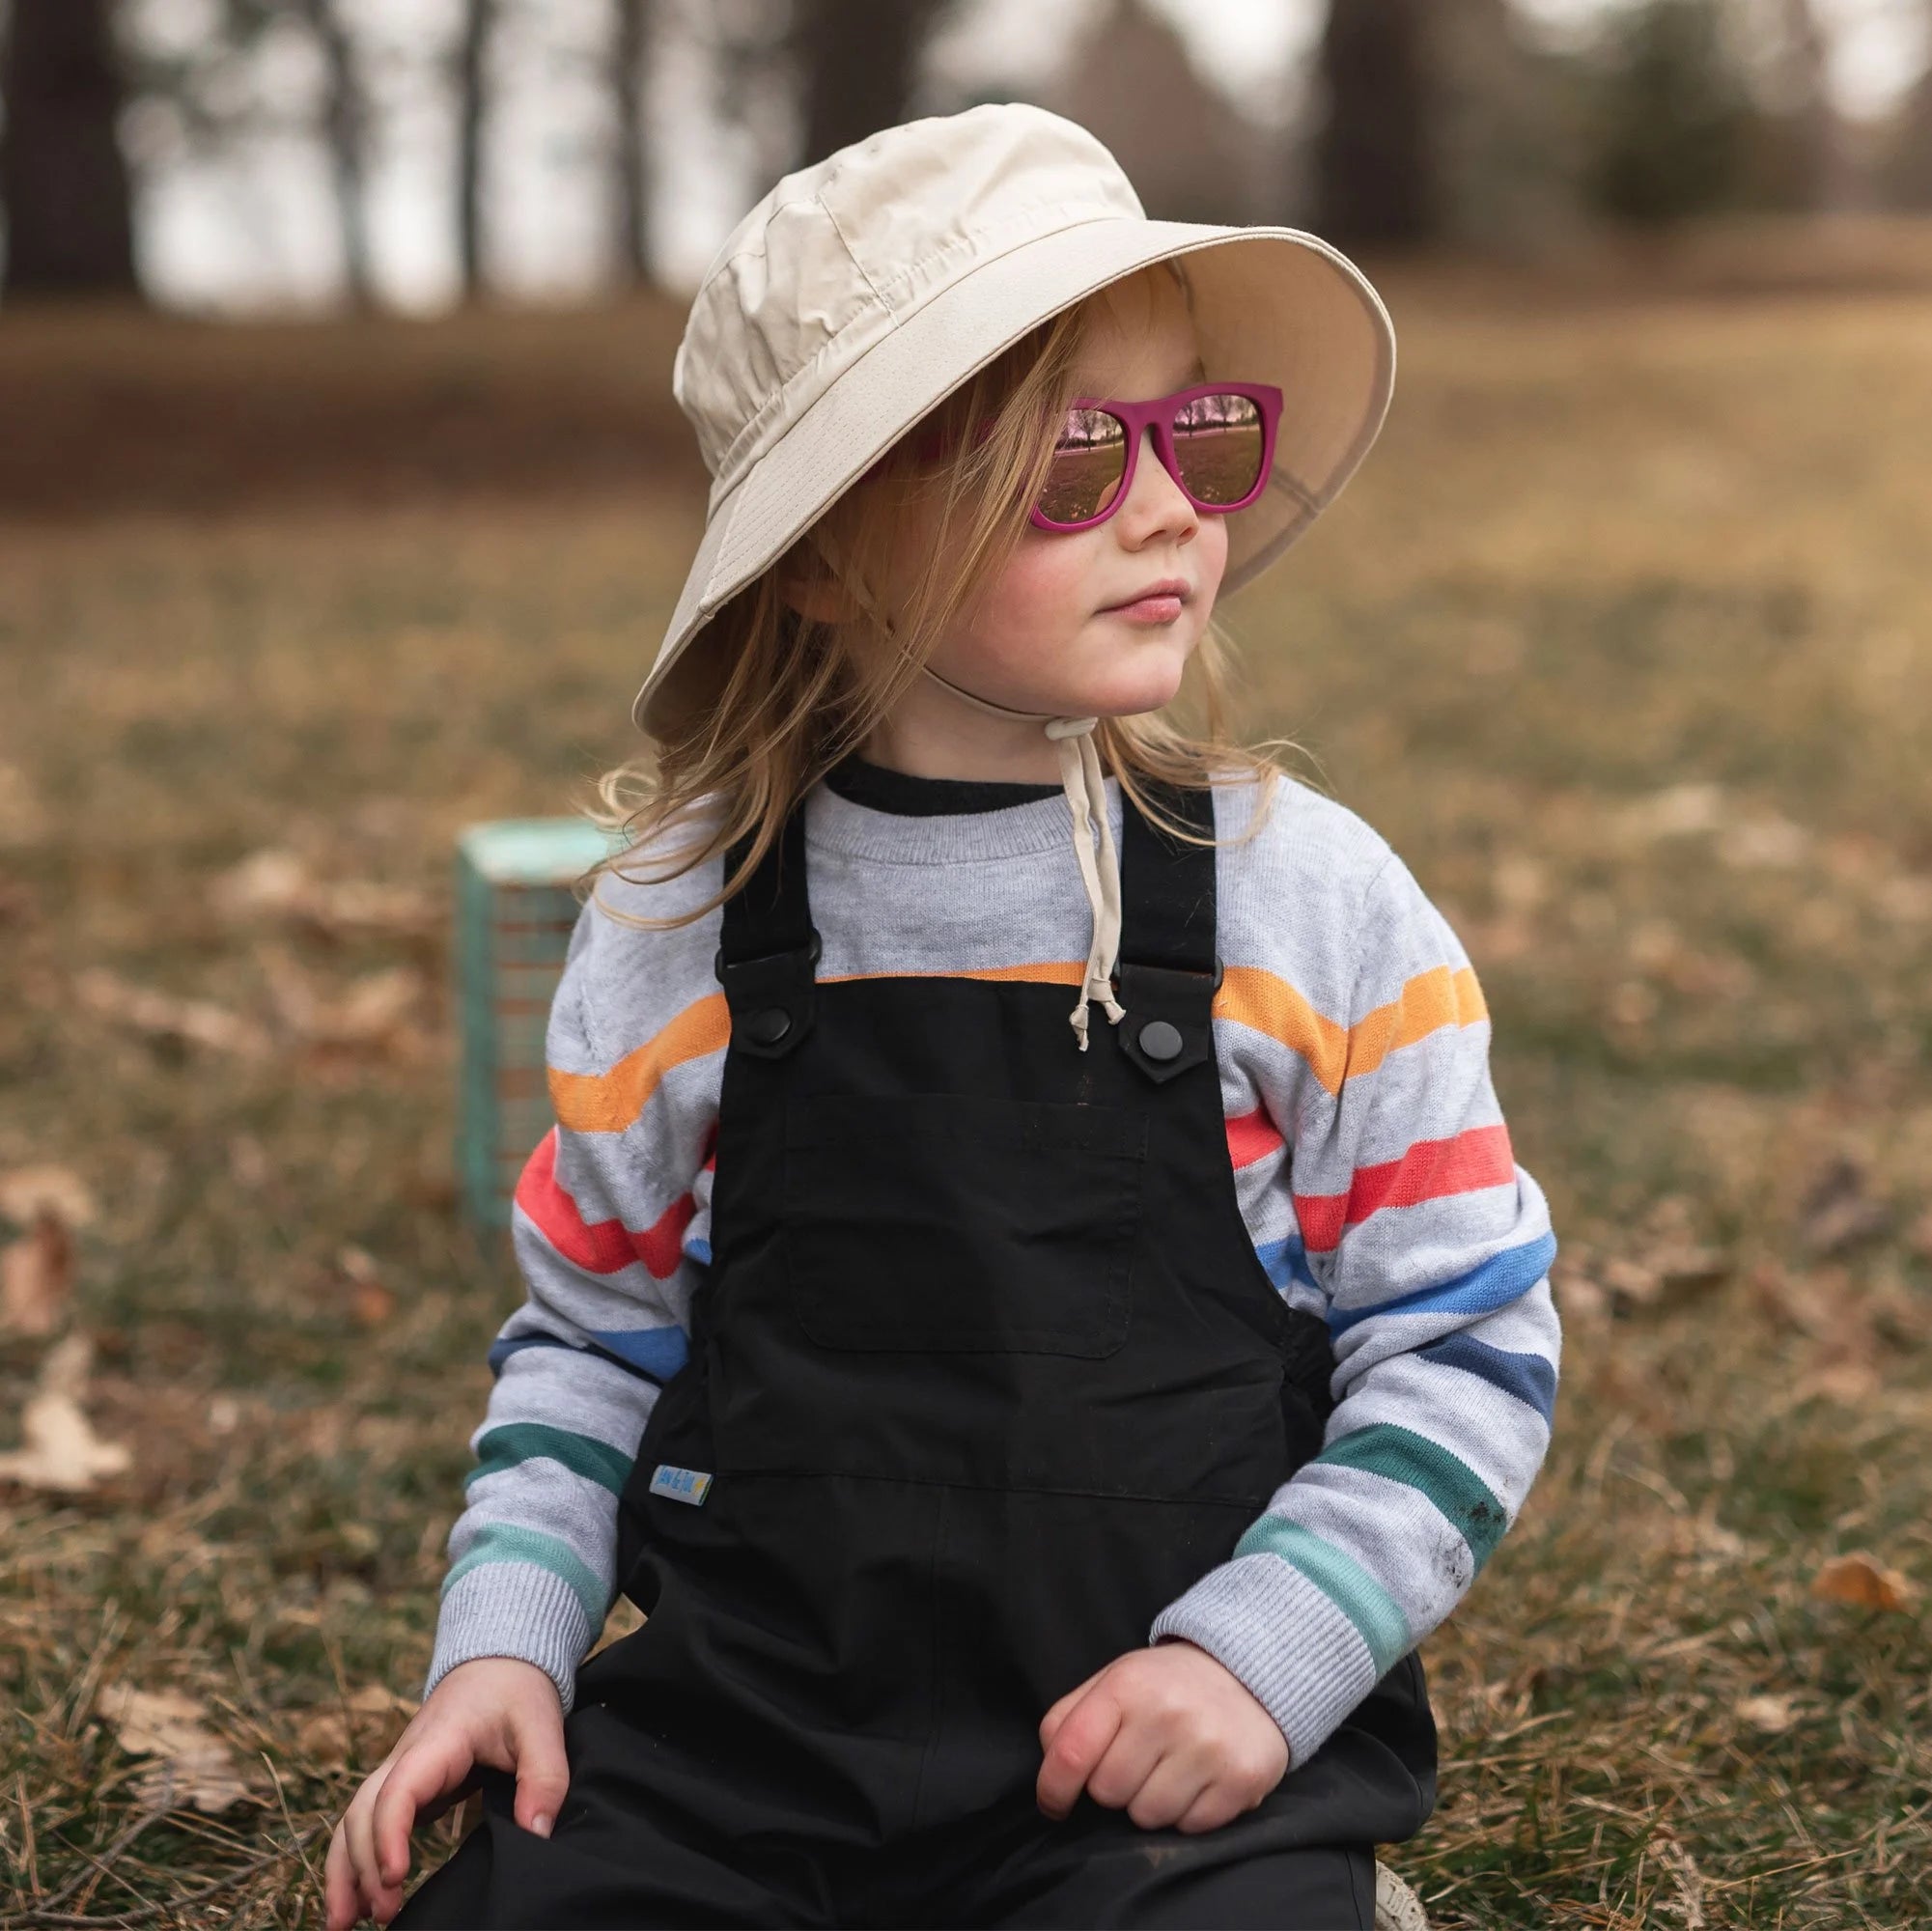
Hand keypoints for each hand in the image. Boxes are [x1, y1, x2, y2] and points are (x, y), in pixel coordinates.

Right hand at [323, 1658, 566, 1928]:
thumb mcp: (542, 1725)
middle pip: (364, 1811)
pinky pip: (365, 1825)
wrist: (500, 1662)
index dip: (389, 1833)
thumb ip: (544, 1777)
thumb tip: (536, 1834)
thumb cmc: (518, 1692)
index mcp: (438, 1741)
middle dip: (363, 1865)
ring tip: (346, 1924)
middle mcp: (405, 1757)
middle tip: (386, 1914)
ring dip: (344, 1870)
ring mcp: (399, 1772)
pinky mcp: (405, 1787)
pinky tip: (355, 1903)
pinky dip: (352, 1862)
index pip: (398, 1788)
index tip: (396, 1875)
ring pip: (353, 1820)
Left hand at [1036, 1639, 1288, 1833]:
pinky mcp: (1241, 1779)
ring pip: (1147, 1816)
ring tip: (1169, 1770)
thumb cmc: (1167, 1687)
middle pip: (1108, 1792)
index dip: (1053, 1789)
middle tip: (1137, 1762)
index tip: (1054, 1804)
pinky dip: (1188, 1814)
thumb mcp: (1115, 1681)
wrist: (1248, 1675)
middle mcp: (1168, 1713)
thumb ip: (1071, 1718)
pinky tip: (1198, 1780)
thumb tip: (1050, 1769)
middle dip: (1113, 1787)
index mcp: (1127, 1684)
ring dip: (1150, 1803)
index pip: (1071, 1752)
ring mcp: (1208, 1747)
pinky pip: (1190, 1827)